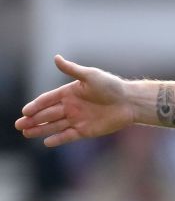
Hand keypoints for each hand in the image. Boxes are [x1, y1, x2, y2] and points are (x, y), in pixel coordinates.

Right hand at [14, 56, 138, 147]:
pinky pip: (68, 135)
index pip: (47, 100)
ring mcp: (77, 119)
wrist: (129, 102)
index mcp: (68, 93)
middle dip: (32, 120)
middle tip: (19, 125)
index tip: (24, 112)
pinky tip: (46, 142)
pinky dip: (58, 139)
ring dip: (40, 130)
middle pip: (47, 115)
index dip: (35, 106)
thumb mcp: (90, 75)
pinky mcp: (86, 130)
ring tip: (26, 133)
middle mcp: (70, 107)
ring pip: (54, 126)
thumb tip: (56, 57)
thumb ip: (72, 70)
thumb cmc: (111, 86)